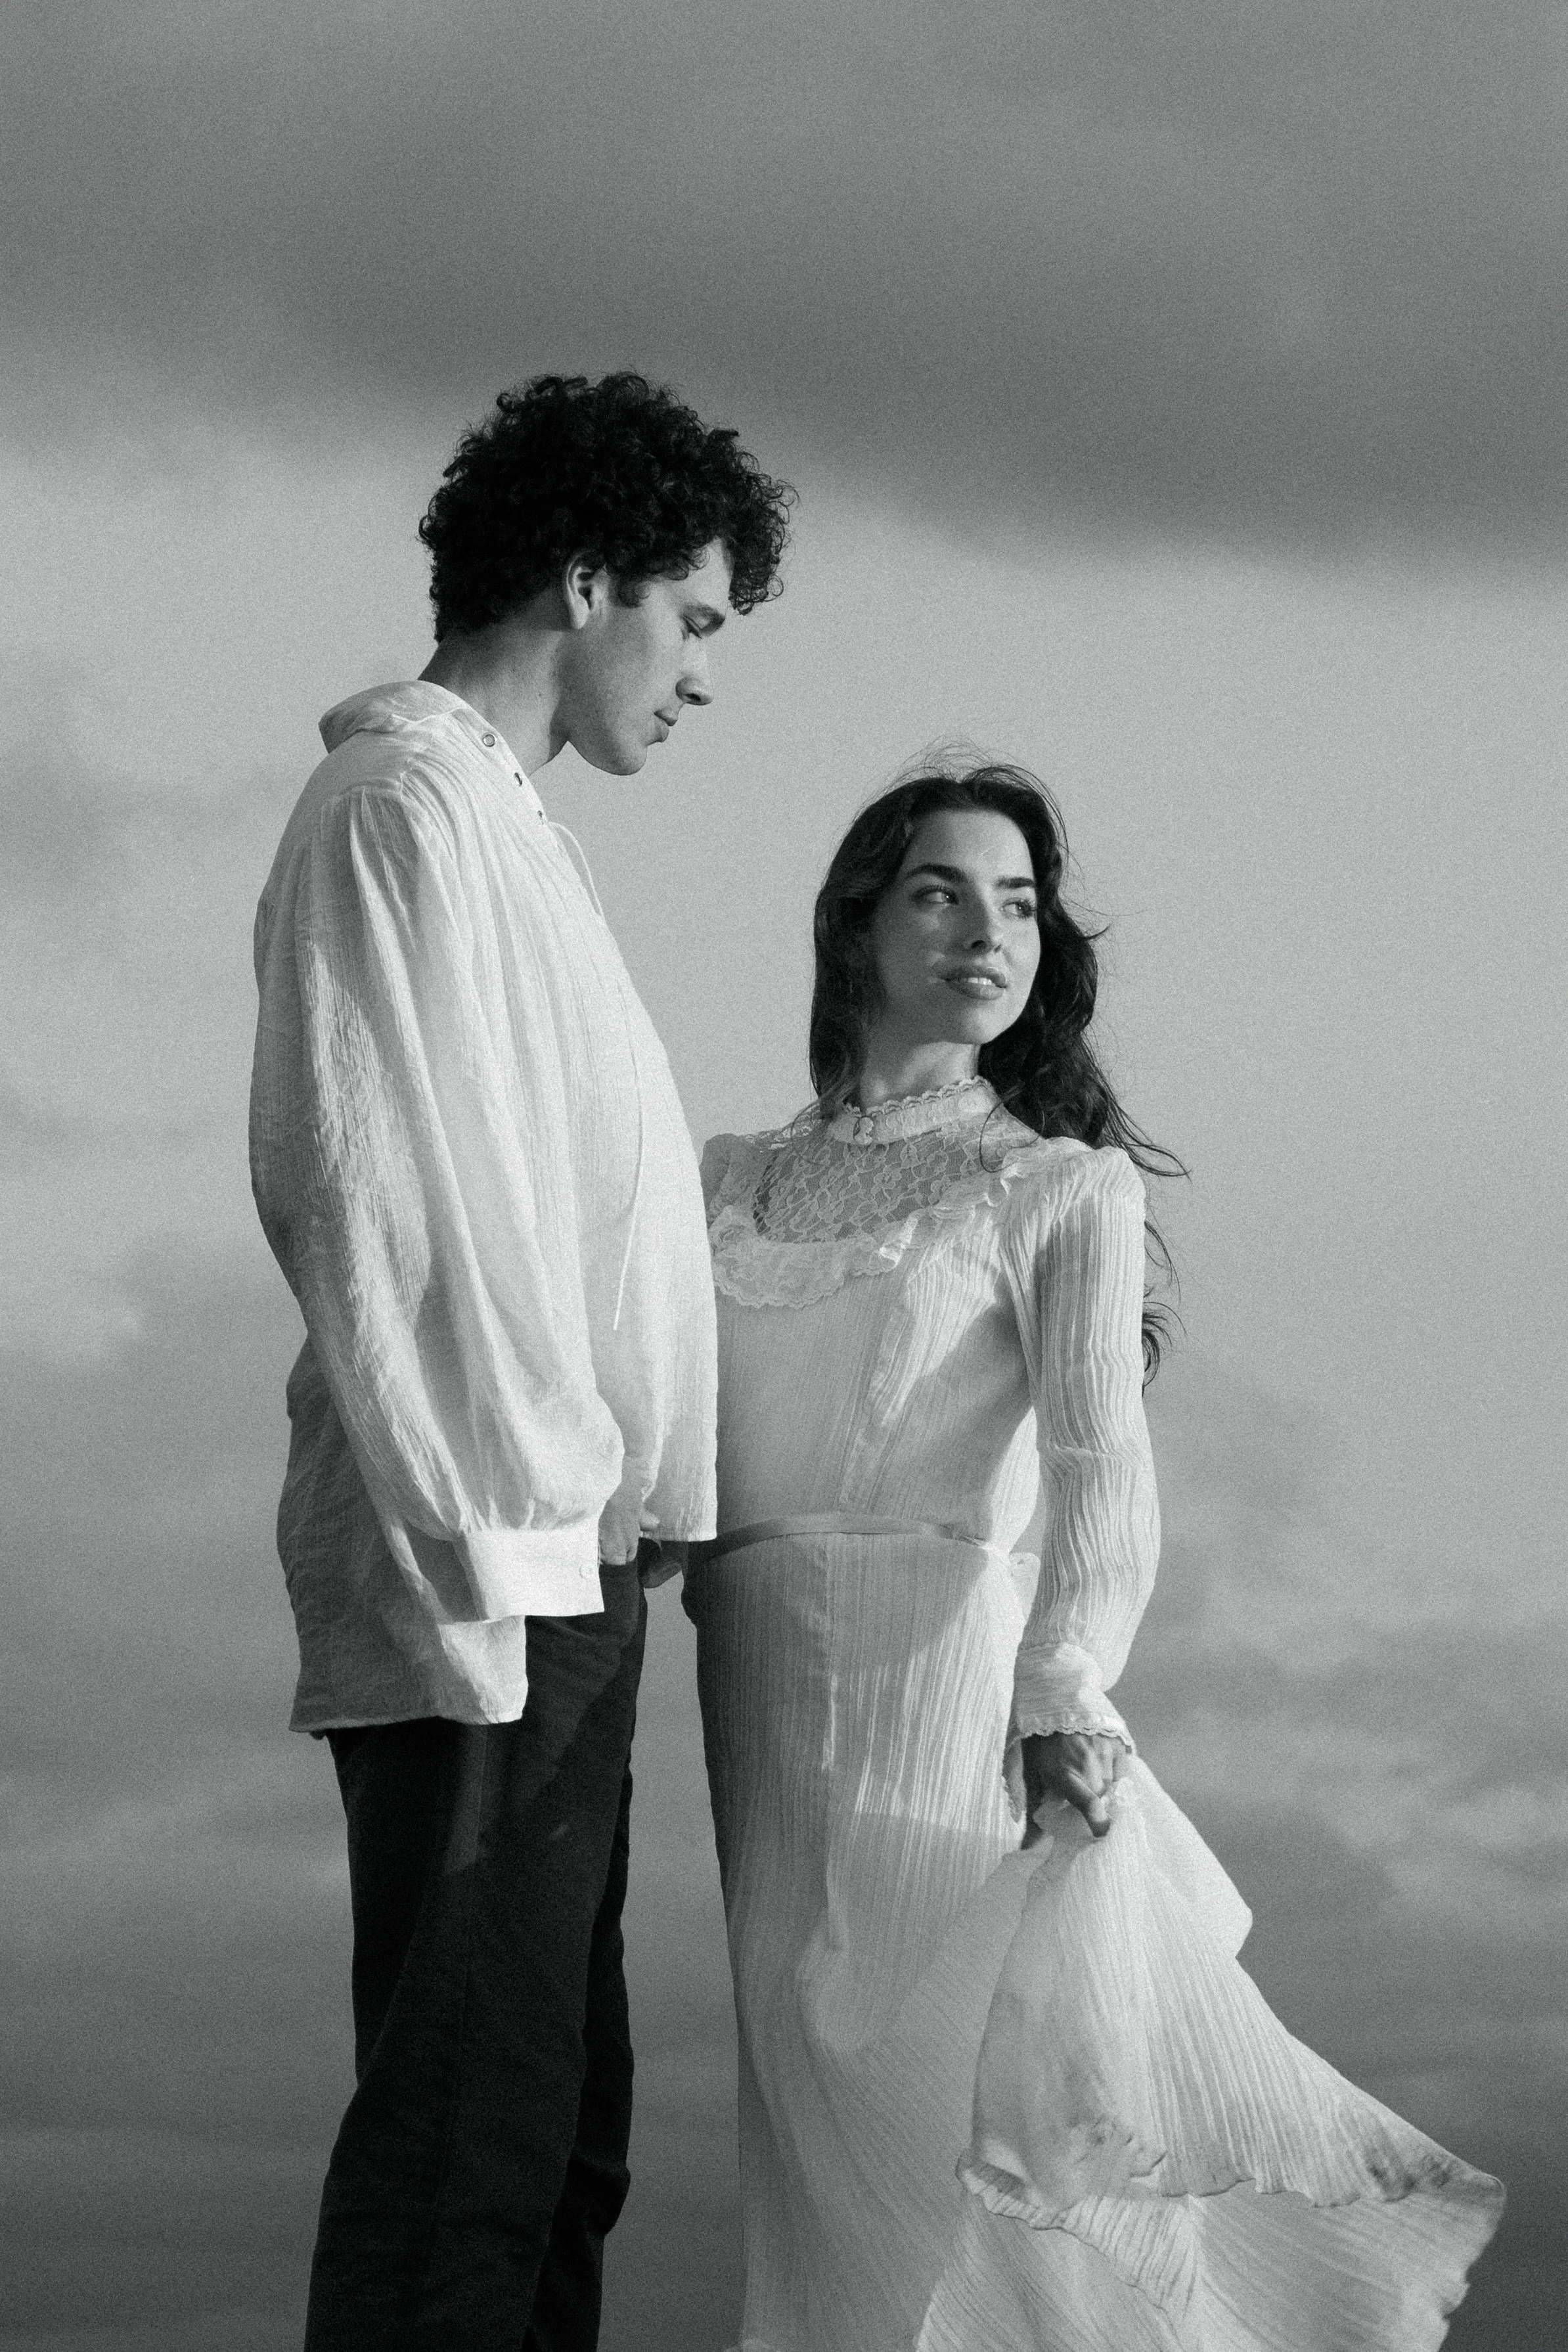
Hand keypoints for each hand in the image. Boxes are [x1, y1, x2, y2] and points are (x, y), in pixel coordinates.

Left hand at [1019, 1730, 1126, 1846]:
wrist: (1056, 1700)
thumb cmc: (1042, 1742)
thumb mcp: (1033, 1772)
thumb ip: (1034, 1810)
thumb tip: (1027, 1849)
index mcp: (1065, 1772)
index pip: (1087, 1801)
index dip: (1097, 1821)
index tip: (1102, 1834)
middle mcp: (1089, 1762)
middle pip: (1103, 1800)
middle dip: (1096, 1808)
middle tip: (1086, 1809)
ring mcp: (1107, 1751)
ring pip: (1114, 1786)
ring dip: (1105, 1792)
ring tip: (1091, 1784)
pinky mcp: (1119, 1742)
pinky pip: (1123, 1773)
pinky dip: (1116, 1778)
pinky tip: (1103, 1773)